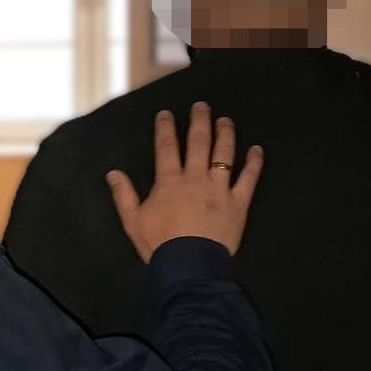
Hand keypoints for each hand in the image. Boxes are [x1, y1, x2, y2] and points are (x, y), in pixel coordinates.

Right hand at [107, 102, 262, 259]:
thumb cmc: (159, 244)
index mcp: (169, 181)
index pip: (166, 147)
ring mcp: (219, 188)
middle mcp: (195, 177)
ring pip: (224, 154)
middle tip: (202, 105)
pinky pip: (249, 178)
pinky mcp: (238, 202)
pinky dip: (254, 163)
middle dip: (199, 121)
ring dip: (225, 134)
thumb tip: (113, 173)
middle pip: (198, 142)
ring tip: (226, 120)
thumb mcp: (133, 221)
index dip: (165, 128)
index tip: (167, 113)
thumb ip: (124, 194)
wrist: (190, 265)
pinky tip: (257, 149)